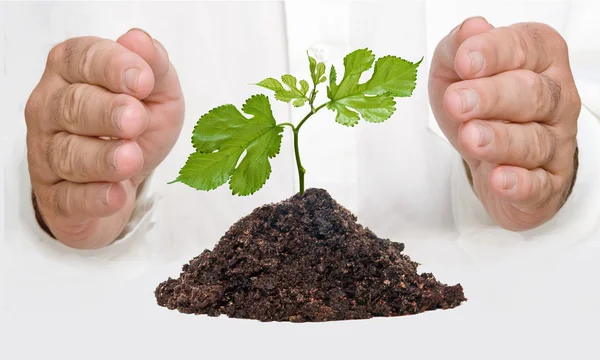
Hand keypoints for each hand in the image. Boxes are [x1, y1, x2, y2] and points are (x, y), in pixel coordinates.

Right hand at [25, 29, 183, 247]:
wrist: (123, 181)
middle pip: (71, 106)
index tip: (143, 81)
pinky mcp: (56, 196)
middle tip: (135, 119)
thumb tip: (140, 41)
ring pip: (68, 154)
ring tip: (131, 158)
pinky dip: (94, 197)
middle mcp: (51, 107)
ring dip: (102, 157)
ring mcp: (47, 153)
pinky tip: (116, 195)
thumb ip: (154, 68)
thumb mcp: (158, 95)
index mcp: (73, 71)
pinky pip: (70, 197)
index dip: (112, 68)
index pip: (83, 59)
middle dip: (105, 112)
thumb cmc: (136, 128)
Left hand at [429, 17, 580, 230]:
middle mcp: (556, 98)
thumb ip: (459, 48)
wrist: (492, 159)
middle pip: (532, 94)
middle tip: (458, 102)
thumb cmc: (480, 108)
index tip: (465, 61)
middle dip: (493, 96)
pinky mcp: (547, 183)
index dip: (495, 52)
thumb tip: (470, 29)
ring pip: (534, 141)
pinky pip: (538, 185)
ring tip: (471, 137)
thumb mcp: (456, 72)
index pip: (525, 47)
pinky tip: (500, 179)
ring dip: (501, 140)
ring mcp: (556, 143)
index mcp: (539, 60)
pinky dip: (519, 183)